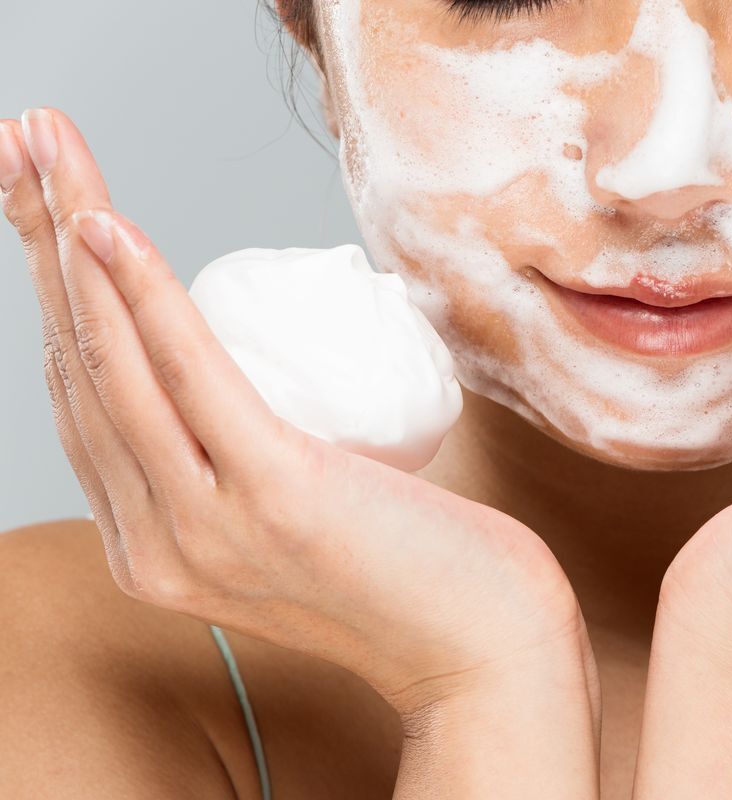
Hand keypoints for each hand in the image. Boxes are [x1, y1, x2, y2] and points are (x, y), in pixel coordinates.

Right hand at [0, 108, 600, 796]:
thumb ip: (248, 468)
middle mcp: (156, 545)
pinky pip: (188, 377)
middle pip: (79, 368)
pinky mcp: (270, 497)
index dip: (58, 295)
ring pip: (113, 362)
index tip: (50, 206)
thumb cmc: (413, 570)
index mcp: (156, 545)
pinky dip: (141, 295)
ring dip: (71, 238)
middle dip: (41, 241)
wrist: (483, 649)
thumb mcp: (303, 516)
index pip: (87, 401)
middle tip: (24, 142)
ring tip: (46, 149)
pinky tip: (105, 226)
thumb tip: (243, 381)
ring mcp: (204, 528)